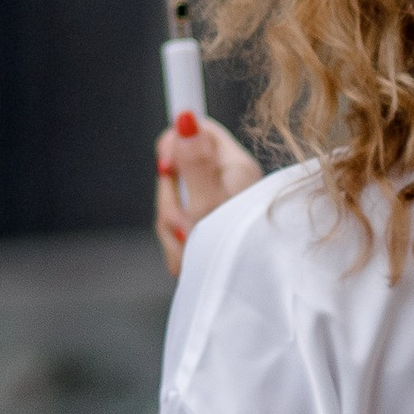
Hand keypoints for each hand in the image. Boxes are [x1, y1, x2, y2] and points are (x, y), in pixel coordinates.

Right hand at [154, 109, 260, 273]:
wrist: (246, 296)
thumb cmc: (234, 252)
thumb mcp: (208, 205)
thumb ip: (194, 162)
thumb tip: (187, 117)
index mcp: (235, 167)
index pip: (199, 131)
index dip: (176, 143)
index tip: (167, 165)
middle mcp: (226, 184)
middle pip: (178, 168)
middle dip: (170, 198)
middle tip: (184, 221)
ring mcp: (213, 209)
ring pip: (173, 201)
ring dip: (172, 225)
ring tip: (189, 243)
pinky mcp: (203, 232)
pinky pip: (175, 227)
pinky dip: (176, 242)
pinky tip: (188, 254)